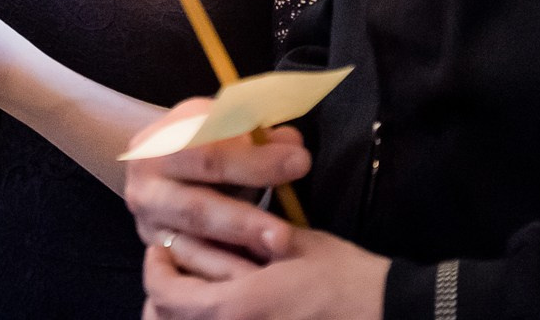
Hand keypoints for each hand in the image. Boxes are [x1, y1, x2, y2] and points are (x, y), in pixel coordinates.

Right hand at [124, 103, 305, 270]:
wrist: (156, 165)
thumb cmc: (199, 140)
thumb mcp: (219, 122)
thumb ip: (254, 134)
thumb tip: (291, 143)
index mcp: (159, 147)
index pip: (208, 155)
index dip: (254, 161)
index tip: (300, 162)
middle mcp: (147, 190)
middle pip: (197, 209)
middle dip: (243, 223)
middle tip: (284, 234)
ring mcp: (150, 229)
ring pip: (192, 250)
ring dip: (234, 260)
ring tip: (273, 262)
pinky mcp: (161, 259)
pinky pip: (192, 275)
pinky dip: (223, 278)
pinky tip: (253, 282)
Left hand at [142, 224, 389, 319]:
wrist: (385, 312)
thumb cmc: (342, 276)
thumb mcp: (290, 246)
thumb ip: (245, 240)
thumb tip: (211, 229)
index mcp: (235, 307)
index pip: (165, 294)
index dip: (155, 269)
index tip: (159, 248)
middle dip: (162, 293)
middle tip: (172, 267)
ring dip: (183, 310)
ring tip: (194, 288)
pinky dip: (208, 317)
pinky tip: (224, 303)